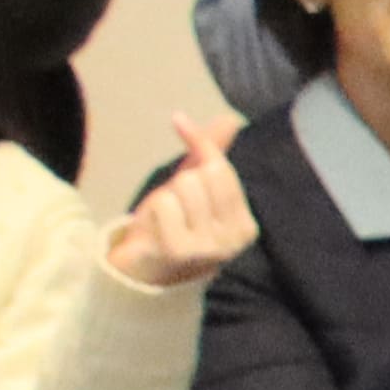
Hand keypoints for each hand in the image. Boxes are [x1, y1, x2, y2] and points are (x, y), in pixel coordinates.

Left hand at [101, 111, 256, 291]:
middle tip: (176, 209)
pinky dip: (154, 209)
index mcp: (245, 226)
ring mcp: (209, 247)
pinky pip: (165, 203)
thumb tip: (230, 118)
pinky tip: (155, 229)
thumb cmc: (173, 225)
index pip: (222, 167)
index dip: (199, 147)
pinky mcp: (180, 250)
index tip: (179, 127)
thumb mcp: (197, 187)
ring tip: (166, 220)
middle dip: (182, 183)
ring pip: (185, 185)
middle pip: (204, 174)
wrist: (144, 271)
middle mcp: (234, 240)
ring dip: (167, 197)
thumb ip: (213, 153)